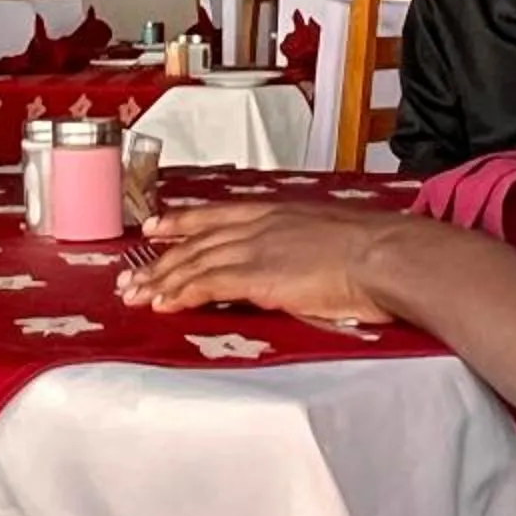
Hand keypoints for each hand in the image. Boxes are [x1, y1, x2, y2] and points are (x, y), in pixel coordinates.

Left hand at [116, 203, 404, 325]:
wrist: (384, 253)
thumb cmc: (373, 249)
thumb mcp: (330, 235)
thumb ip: (304, 244)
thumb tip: (302, 260)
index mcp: (276, 211)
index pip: (216, 215)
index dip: (182, 221)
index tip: (156, 225)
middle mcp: (258, 225)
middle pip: (196, 241)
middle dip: (160, 259)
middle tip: (131, 275)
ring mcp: (255, 249)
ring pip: (194, 263)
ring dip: (161, 280)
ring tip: (136, 295)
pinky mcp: (257, 276)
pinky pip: (208, 284)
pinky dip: (182, 293)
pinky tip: (164, 304)